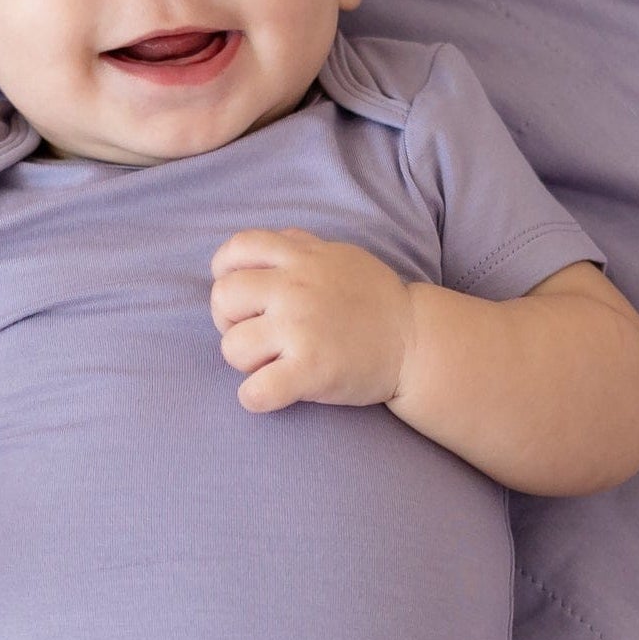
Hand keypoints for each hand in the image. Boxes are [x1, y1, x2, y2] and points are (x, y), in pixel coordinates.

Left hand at [208, 229, 416, 412]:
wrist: (415, 342)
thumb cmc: (375, 301)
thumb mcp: (339, 256)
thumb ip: (301, 246)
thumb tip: (272, 241)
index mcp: (301, 257)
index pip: (236, 250)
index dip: (226, 273)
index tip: (243, 297)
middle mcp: (295, 288)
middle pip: (223, 298)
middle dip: (229, 321)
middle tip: (256, 336)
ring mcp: (301, 329)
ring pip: (233, 348)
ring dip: (246, 362)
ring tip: (273, 364)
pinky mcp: (311, 370)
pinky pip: (255, 392)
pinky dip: (255, 398)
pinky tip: (273, 393)